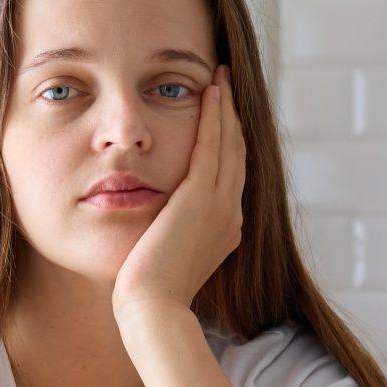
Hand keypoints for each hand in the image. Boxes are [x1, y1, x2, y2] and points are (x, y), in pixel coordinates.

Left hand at [111, 64, 245, 323]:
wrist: (152, 309)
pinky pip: (212, 146)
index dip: (230, 142)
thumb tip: (159, 228)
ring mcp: (220, 205)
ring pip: (230, 143)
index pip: (231, 175)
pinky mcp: (201, 198)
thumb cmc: (148, 294)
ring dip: (226, 107)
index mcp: (226, 229)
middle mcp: (231, 214)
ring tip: (221, 77)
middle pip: (238, 153)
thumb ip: (171, 236)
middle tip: (228, 84)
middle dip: (233, 117)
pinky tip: (209, 92)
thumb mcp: (166, 258)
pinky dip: (214, 117)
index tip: (223, 116)